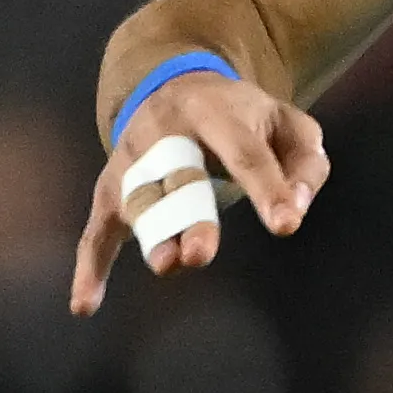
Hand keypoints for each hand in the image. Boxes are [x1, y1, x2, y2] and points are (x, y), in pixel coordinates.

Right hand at [69, 63, 330, 314]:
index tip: (286, 224)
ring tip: (167, 264)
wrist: (176, 87)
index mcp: (215, 111)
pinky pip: (97, 231)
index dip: (266, 188)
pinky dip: (90, 266)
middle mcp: (164, 132)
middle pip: (178, 176)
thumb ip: (305, 161)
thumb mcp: (286, 122)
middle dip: (188, 213)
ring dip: (151, 235)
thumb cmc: (244, 118)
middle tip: (200, 253)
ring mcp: (132, 160)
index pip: (244, 152)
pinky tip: (86, 305)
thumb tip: (297, 206)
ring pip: (137, 202)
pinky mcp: (111, 188)